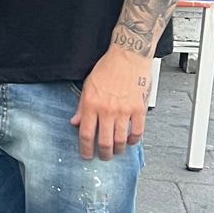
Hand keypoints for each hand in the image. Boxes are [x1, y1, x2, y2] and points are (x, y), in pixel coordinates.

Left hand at [72, 44, 152, 160]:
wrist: (128, 56)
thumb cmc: (108, 68)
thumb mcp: (88, 86)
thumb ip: (82, 107)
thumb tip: (75, 122)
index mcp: (91, 104)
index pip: (86, 134)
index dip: (86, 149)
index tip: (86, 155)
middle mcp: (107, 110)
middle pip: (104, 142)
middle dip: (103, 154)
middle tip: (103, 156)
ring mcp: (124, 111)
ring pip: (120, 140)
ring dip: (118, 150)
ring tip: (116, 151)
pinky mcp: (139, 109)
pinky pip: (137, 131)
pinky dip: (134, 140)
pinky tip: (131, 140)